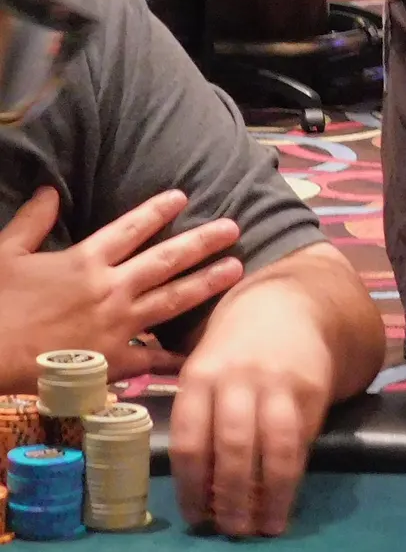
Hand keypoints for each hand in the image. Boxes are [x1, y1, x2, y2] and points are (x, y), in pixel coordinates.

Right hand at [0, 188, 242, 387]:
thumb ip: (32, 222)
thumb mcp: (5, 253)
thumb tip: (49, 191)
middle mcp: (110, 288)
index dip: (158, 211)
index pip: (130, 229)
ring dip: (206, 284)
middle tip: (234, 228)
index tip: (183, 197)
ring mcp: (116, 324)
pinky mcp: (113, 359)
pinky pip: (153, 357)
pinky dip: (177, 356)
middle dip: (202, 242)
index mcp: (84, 261)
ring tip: (236, 271)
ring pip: (172, 300)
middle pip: (166, 260)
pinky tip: (201, 351)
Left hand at [169, 280, 337, 537]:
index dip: (193, 487)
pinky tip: (286, 497)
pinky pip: (303, 439)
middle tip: (232, 531)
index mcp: (199, 377)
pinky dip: (294, 474)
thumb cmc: (235, 353)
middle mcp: (238, 378)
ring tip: (264, 526)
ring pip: (275, 448)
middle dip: (232, 497)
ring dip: (270, 494)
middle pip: (233, 448)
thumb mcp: (204, 372)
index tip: (197, 519)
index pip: (191, 441)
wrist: (289, 305)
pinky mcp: (313, 387)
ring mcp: (279, 382)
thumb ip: (200, 421)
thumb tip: (201, 494)